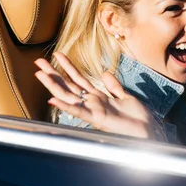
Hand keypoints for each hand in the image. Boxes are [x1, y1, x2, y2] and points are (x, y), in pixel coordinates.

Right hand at [35, 52, 162, 139]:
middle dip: (53, 73)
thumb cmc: (137, 117)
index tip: (56, 54)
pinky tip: (53, 101)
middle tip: (38, 62)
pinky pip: (79, 112)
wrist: (148, 130)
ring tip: (39, 75)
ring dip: (53, 86)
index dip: (67, 67)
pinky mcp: (98, 119)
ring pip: (68, 96)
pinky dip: (66, 106)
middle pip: (68, 85)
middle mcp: (92, 103)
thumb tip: (104, 72)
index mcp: (98, 97)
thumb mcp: (126, 96)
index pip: (78, 79)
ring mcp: (93, 111)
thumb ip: (114, 86)